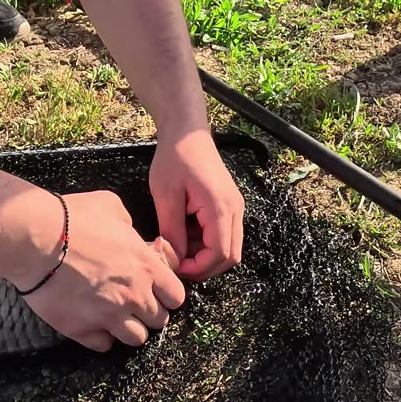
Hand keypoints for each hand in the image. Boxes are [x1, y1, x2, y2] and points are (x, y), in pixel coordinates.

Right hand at [17, 190, 185, 351]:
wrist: (32, 238)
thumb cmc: (71, 218)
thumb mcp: (110, 206)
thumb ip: (129, 223)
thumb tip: (130, 231)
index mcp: (147, 266)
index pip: (177, 296)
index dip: (167, 294)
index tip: (155, 289)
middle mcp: (134, 295)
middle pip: (159, 320)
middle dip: (149, 312)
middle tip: (133, 301)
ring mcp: (109, 316)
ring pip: (137, 339)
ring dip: (129, 328)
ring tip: (115, 316)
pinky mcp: (83, 329)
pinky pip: (104, 345)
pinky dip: (101, 336)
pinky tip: (93, 322)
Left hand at [150, 131, 245, 280]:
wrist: (187, 133)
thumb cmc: (175, 158)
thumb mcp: (166, 196)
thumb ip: (172, 230)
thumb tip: (174, 258)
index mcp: (220, 207)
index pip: (219, 254)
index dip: (198, 268)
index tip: (175, 266)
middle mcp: (234, 210)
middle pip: (230, 257)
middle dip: (204, 267)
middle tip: (177, 263)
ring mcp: (234, 208)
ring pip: (229, 248)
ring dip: (205, 255)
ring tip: (178, 244)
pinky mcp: (229, 205)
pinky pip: (224, 235)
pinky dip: (206, 243)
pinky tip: (185, 233)